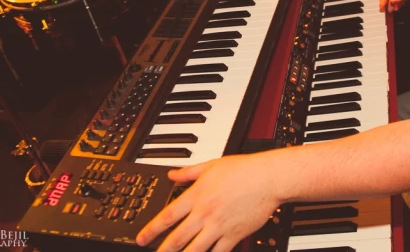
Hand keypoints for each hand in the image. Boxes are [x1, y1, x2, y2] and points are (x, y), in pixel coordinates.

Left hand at [136, 155, 281, 251]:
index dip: (151, 230)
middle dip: (162, 251)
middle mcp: (205, 213)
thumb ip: (189, 172)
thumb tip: (171, 175)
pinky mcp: (233, 235)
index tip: (141, 238)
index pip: (167, 216)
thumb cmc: (244, 170)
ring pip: (195, 250)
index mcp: (197, 195)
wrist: (268, 178)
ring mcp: (219, 226)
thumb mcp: (212, 165)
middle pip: (177, 238)